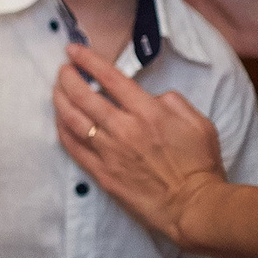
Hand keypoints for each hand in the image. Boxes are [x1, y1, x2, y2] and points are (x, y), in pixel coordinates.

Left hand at [53, 42, 225, 244]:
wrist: (196, 207)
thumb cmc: (201, 165)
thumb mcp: (199, 123)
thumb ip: (173, 101)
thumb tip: (152, 95)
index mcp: (148, 112)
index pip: (109, 77)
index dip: (87, 60)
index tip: (73, 50)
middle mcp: (123, 129)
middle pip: (83, 95)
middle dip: (67, 77)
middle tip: (62, 69)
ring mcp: (109, 152)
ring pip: (72, 120)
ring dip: (60, 100)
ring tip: (56, 90)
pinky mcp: (102, 174)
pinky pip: (74, 148)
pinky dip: (62, 130)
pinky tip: (59, 120)